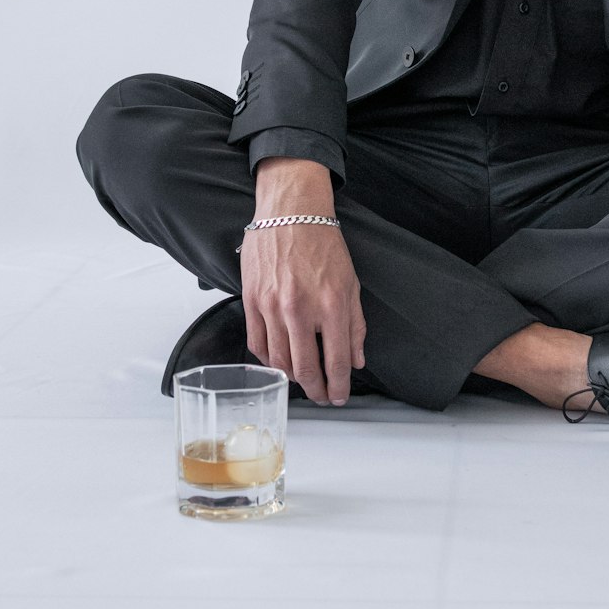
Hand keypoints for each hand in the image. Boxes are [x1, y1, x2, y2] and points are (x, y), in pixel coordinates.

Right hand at [239, 221, 365, 404]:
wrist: (291, 213)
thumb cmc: (323, 244)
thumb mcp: (351, 283)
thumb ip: (355, 325)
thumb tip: (356, 360)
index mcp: (331, 304)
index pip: (336, 361)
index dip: (338, 386)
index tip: (339, 395)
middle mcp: (300, 309)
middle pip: (305, 369)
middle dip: (316, 390)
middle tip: (321, 395)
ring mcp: (272, 306)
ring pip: (278, 361)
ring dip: (292, 378)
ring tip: (302, 379)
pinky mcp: (251, 300)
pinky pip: (257, 343)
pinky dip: (268, 360)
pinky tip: (279, 361)